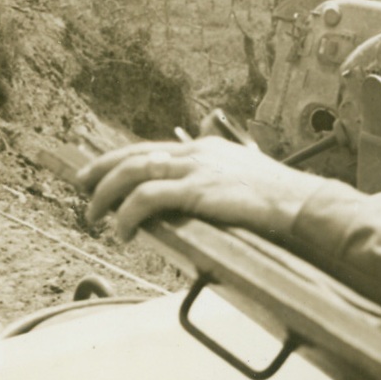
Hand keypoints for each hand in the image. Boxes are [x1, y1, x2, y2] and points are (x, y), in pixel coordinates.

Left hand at [75, 137, 325, 240]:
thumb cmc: (278, 198)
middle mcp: (196, 153)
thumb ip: (221, 180)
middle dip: (101, 172)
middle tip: (82, 189)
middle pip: (133, 156)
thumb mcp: (245, 178)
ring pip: (133, 174)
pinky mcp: (196, 191)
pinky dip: (127, 214)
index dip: (117, 159)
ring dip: (106, 195)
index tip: (96, 172)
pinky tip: (122, 230)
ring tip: (94, 216)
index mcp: (205, 149)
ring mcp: (195, 170)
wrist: (299, 202)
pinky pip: (147, 199)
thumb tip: (203, 195)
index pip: (149, 148)